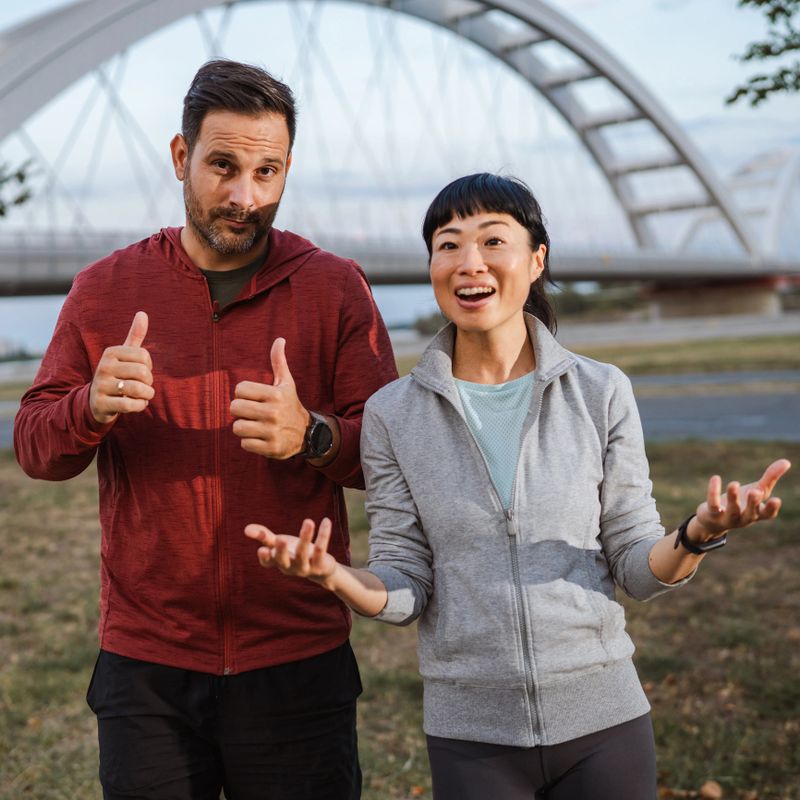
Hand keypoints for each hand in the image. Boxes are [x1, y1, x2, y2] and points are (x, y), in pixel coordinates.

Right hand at [89, 311, 153, 423]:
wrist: (96, 401)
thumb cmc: (117, 374)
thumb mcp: (124, 355)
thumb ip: (135, 336)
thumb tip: (143, 313)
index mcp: (111, 353)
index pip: (144, 356)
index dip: (149, 367)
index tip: (141, 371)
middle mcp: (104, 367)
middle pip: (143, 373)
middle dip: (149, 383)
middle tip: (143, 386)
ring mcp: (101, 385)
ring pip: (138, 390)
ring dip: (147, 396)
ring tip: (143, 396)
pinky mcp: (101, 403)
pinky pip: (130, 405)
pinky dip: (139, 406)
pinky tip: (137, 405)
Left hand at [231, 338, 309, 458]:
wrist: (307, 434)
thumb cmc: (289, 405)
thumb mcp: (286, 383)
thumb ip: (279, 362)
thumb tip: (280, 339)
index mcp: (275, 394)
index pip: (239, 389)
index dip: (243, 394)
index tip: (254, 399)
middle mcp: (274, 412)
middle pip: (234, 408)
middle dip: (240, 411)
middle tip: (252, 413)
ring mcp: (272, 431)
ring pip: (237, 427)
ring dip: (244, 428)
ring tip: (256, 426)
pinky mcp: (271, 448)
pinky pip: (245, 444)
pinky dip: (250, 442)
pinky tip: (261, 438)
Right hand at [245, 517, 337, 586]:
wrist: (321, 569)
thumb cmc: (294, 553)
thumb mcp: (279, 544)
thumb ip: (264, 537)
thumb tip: (246, 529)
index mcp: (278, 562)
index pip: (268, 563)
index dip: (265, 558)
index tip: (262, 549)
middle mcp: (290, 567)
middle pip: (284, 561)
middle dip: (282, 551)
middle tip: (280, 539)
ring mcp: (305, 567)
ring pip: (304, 553)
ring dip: (306, 537)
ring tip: (308, 521)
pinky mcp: (320, 565)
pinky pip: (322, 550)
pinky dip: (324, 535)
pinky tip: (326, 521)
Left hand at [693, 459, 790, 538]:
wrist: (714, 521)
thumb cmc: (741, 503)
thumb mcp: (756, 490)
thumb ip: (770, 478)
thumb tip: (786, 461)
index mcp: (757, 513)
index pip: (767, 514)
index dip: (772, 509)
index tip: (776, 499)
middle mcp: (744, 518)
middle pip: (750, 513)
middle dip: (753, 503)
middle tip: (754, 491)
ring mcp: (728, 518)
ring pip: (732, 510)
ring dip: (733, 497)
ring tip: (734, 483)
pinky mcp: (712, 514)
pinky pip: (713, 504)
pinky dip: (714, 492)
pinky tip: (716, 478)